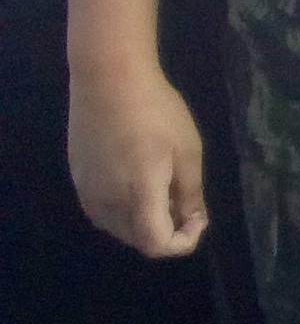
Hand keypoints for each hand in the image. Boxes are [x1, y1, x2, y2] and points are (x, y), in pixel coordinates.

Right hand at [70, 67, 207, 257]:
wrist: (108, 78)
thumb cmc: (156, 111)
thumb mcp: (187, 151)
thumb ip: (190, 192)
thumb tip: (193, 219)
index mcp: (138, 195)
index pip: (155, 245)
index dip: (183, 242)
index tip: (198, 217)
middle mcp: (107, 200)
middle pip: (137, 240)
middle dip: (165, 230)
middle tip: (183, 200)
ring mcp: (87, 190)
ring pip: (116, 227)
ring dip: (143, 221)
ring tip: (162, 188)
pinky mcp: (77, 177)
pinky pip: (101, 209)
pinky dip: (122, 209)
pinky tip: (136, 181)